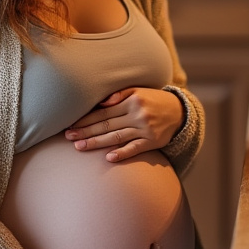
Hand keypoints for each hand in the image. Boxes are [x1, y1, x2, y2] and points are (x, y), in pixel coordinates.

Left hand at [64, 87, 182, 161]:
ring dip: (97, 143)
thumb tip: (102, 102)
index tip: (71, 124)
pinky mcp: (152, 142)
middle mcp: (138, 115)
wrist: (180, 112)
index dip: (86, 119)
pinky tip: (109, 158)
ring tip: (80, 147)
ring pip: (116, 137)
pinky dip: (122, 153)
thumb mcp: (139, 90)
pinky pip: (134, 149)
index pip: (104, 111)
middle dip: (86, 131)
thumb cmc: (153, 100)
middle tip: (68, 137)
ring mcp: (145, 130)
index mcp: (132, 101)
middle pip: (107, 125)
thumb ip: (120, 94)